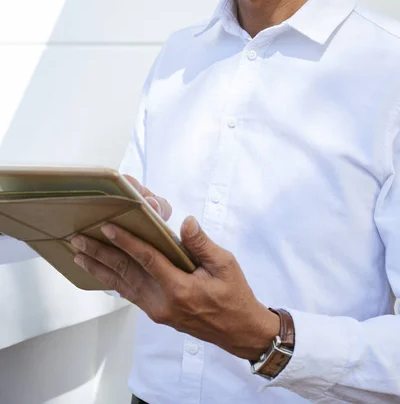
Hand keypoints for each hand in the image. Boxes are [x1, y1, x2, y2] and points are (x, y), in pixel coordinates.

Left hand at [71, 175, 279, 359]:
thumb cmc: (234, 294)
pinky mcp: (157, 313)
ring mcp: (157, 310)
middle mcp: (162, 302)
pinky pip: (130, 294)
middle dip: (101, 254)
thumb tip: (186, 221)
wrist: (238, 330)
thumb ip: (202, 243)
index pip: (146, 260)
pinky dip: (113, 282)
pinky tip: (101, 273)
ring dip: (100, 268)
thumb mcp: (225, 264)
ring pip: (123, 285)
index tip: (107, 228)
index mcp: (180, 288)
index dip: (126, 242)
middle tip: (79, 239)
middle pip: (126, 273)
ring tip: (79, 254)